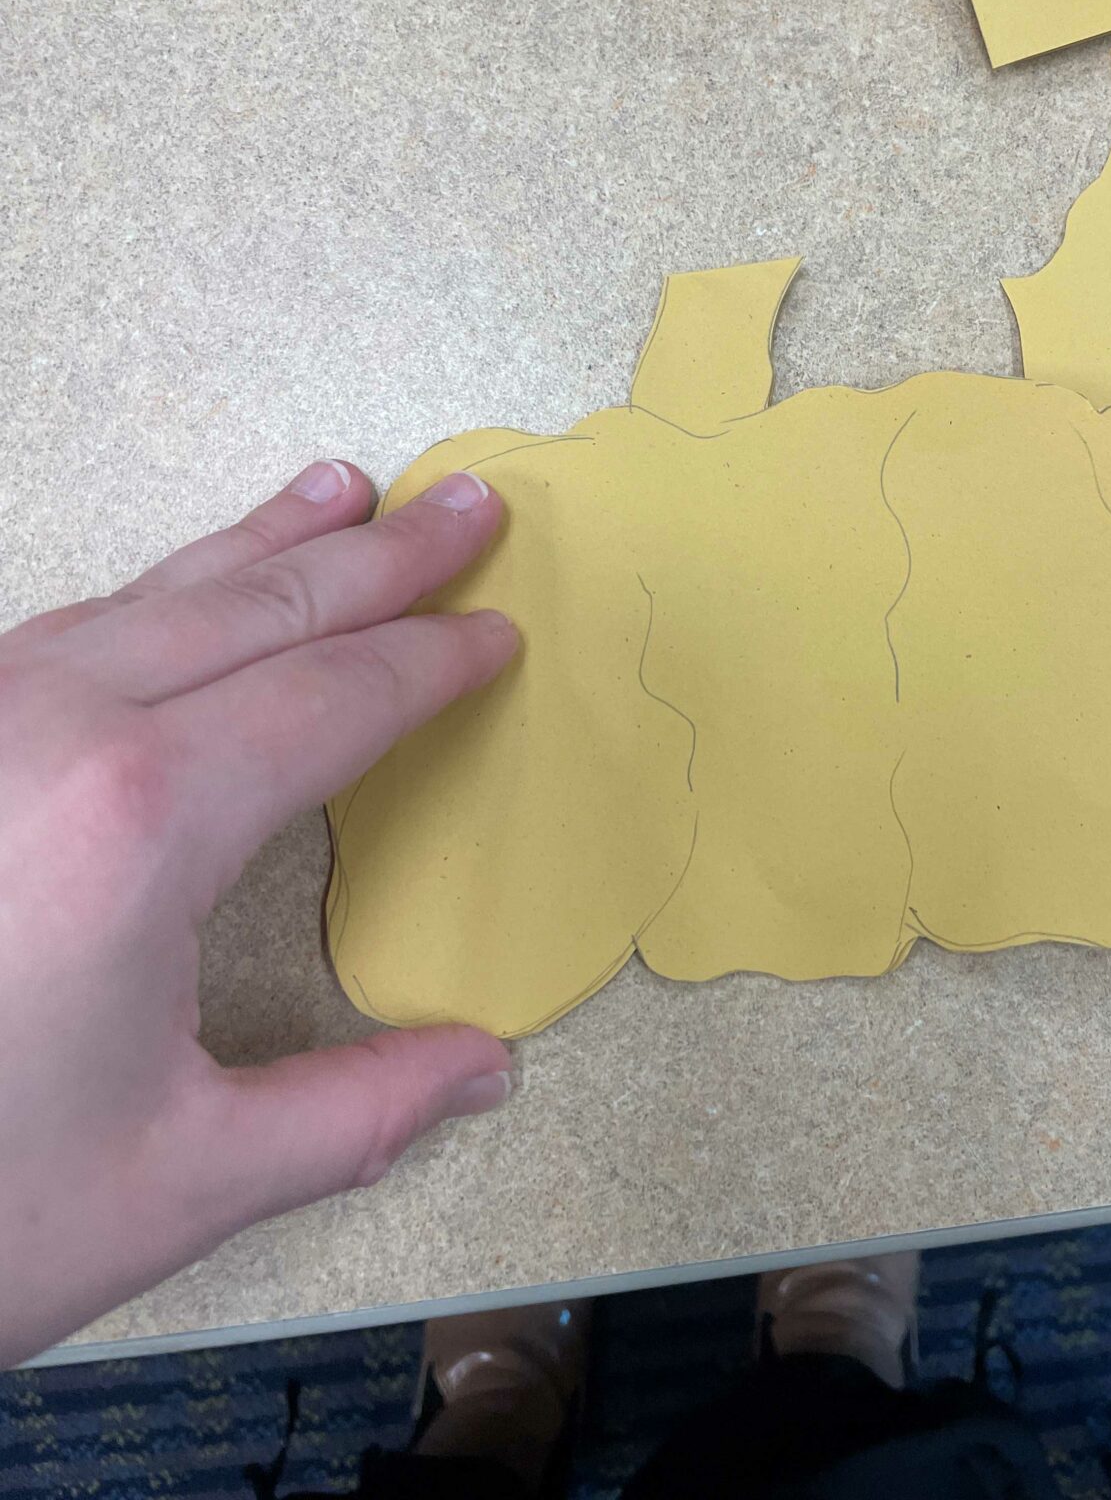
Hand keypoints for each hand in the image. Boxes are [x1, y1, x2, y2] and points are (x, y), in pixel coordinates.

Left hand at [0, 460, 520, 1365]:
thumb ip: (353, 1114)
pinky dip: (166, 586)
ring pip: (157, 593)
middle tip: (466, 504)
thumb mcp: (178, 1179)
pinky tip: (193, 584)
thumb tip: (484, 1074)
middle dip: (381, 556)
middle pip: (259, 608)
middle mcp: (52, 729)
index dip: (430, 661)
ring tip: (346, 490)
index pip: (332, 699)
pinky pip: (76, 624)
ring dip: (267, 541)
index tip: (499, 631)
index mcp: (139, 818)